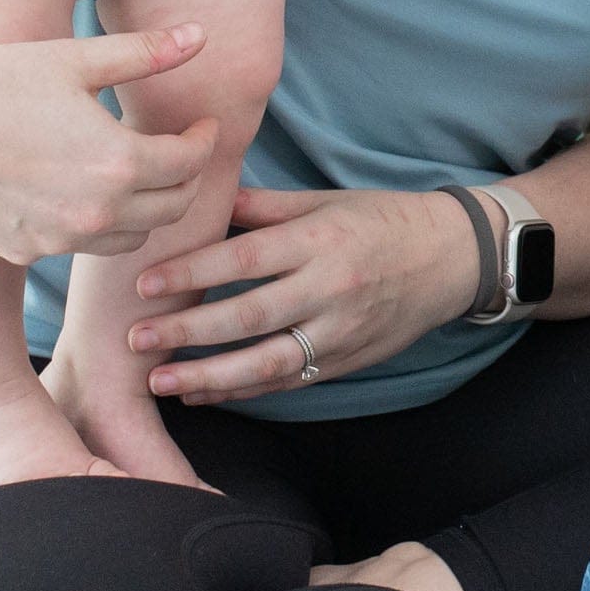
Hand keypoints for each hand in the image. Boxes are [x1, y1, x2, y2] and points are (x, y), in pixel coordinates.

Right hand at [0, 23, 231, 263]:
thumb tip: (202, 36)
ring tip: (138, 171)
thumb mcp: (75, 59)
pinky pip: (84, 245)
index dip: (204, 140)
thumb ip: (145, 54)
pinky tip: (87, 191)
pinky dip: (100, 224)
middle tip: (180, 149)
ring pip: (133, 236)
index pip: (190, 163)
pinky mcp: (28, 251)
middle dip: (187, 177)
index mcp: (118, 162)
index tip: (201, 124)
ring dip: (148, 207)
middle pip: (173, 207)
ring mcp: (61, 239)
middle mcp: (97, 212)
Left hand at [125, 185, 484, 401]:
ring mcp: (341, 329)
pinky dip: (243, 390)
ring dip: (209, 375)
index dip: (193, 272)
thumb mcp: (328, 201)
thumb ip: (267, 206)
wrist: (453, 257)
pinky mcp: (347, 359)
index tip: (145, 284)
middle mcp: (331, 287)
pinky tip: (202, 393)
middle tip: (136, 338)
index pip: (246, 257)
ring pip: (268, 361)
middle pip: (250, 315)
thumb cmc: (384, 220)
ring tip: (160, 381)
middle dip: (188, 331)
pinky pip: (289, 380)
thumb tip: (208, 198)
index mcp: (321, 239)